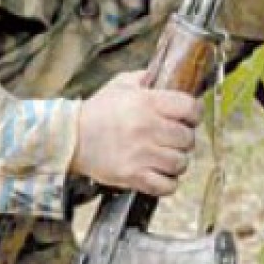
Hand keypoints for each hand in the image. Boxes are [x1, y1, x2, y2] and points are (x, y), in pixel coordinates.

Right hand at [71, 70, 202, 196]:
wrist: (69, 138)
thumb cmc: (97, 111)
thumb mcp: (120, 85)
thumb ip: (146, 79)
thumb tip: (169, 77)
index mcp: (147, 103)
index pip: (190, 107)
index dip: (194, 113)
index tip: (188, 117)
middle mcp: (147, 128)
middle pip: (188, 139)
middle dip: (184, 139)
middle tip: (173, 139)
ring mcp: (141, 155)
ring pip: (181, 163)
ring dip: (176, 161)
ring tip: (165, 157)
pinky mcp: (133, 176)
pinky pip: (167, 186)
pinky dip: (167, 183)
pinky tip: (159, 174)